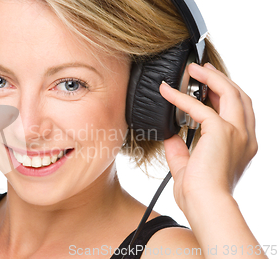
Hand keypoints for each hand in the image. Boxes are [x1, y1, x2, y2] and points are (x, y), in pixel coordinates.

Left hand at [160, 63, 256, 211]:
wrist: (205, 204)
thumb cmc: (199, 194)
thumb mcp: (187, 167)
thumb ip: (180, 149)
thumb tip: (170, 135)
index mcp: (242, 147)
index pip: (239, 113)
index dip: (224, 96)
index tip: (208, 87)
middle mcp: (246, 138)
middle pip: (240, 97)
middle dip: (222, 80)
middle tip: (202, 71)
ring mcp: (238, 133)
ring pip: (230, 93)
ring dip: (211, 78)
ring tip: (193, 70)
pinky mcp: (222, 132)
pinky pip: (200, 107)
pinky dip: (182, 97)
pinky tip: (167, 92)